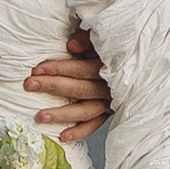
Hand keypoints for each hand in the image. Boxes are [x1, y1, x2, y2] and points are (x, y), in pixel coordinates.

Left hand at [25, 29, 109, 144]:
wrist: (140, 56)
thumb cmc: (114, 41)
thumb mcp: (103, 32)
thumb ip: (88, 38)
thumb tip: (71, 47)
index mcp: (112, 65)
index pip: (82, 69)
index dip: (59, 69)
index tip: (37, 69)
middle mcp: (113, 86)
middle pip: (80, 89)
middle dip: (53, 87)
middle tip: (29, 85)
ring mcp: (113, 101)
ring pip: (87, 111)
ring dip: (63, 114)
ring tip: (39, 117)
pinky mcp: (112, 111)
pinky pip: (96, 124)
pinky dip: (81, 131)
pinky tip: (63, 136)